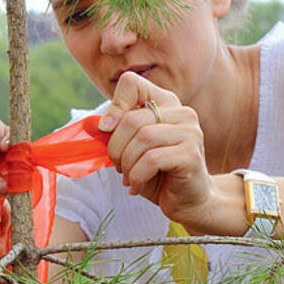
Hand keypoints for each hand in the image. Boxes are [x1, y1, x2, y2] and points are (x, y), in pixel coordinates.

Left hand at [98, 72, 213, 224]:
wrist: (188, 200)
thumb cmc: (157, 173)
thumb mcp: (132, 147)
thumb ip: (115, 131)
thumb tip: (91, 125)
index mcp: (166, 103)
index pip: (132, 83)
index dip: (114, 106)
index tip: (106, 130)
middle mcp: (182, 112)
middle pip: (132, 118)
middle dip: (116, 147)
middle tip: (118, 166)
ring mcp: (190, 132)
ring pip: (142, 139)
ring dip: (127, 163)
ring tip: (128, 177)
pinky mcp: (191, 155)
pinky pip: (152, 160)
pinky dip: (137, 176)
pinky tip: (137, 186)